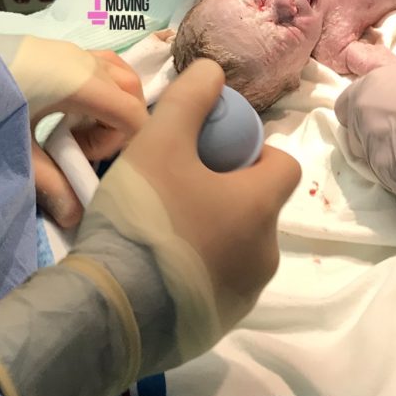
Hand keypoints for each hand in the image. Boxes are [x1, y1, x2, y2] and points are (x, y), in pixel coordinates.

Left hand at [0, 35, 147, 224]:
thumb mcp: (18, 150)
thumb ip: (50, 183)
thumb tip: (75, 217)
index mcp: (82, 83)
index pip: (133, 115)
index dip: (118, 144)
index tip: (82, 157)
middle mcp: (85, 61)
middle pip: (132, 94)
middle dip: (117, 125)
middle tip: (81, 145)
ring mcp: (73, 50)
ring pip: (120, 75)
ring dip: (111, 104)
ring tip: (76, 125)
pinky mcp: (59, 48)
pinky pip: (100, 65)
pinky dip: (100, 87)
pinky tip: (66, 107)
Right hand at [0, 60, 299, 395]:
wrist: (112, 309)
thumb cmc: (144, 215)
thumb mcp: (159, 141)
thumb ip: (190, 98)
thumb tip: (214, 70)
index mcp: (261, 205)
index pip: (283, 165)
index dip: (252, 153)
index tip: (213, 155)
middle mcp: (266, 252)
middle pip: (258, 207)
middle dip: (228, 195)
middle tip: (178, 189)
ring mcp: (246, 294)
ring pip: (240, 248)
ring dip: (214, 235)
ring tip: (164, 231)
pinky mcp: (221, 324)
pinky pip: (219, 286)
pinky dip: (199, 273)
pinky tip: (159, 269)